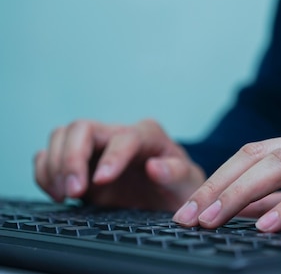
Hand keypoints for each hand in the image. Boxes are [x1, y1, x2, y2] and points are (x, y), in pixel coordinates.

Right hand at [34, 119, 205, 210]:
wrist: (168, 201)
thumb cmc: (180, 188)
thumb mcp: (188, 184)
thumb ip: (175, 173)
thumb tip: (154, 167)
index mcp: (148, 135)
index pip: (124, 137)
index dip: (111, 156)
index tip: (101, 181)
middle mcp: (118, 135)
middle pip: (82, 128)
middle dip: (72, 158)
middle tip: (74, 191)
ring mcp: (95, 148)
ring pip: (61, 136)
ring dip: (55, 165)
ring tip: (66, 195)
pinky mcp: (78, 164)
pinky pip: (49, 155)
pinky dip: (45, 172)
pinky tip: (57, 193)